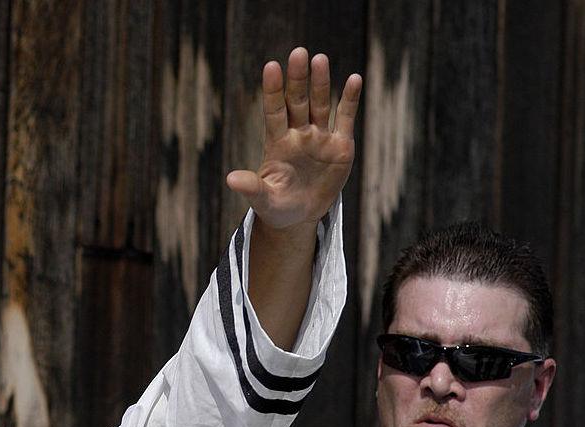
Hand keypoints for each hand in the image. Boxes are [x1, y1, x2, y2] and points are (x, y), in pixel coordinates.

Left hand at [227, 48, 361, 230]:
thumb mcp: (264, 199)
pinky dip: (349, 99)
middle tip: (298, 53)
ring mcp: (319, 138)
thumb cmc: (276, 206)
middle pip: (297, 101)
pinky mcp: (340, 145)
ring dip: (321, 83)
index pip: (274, 111)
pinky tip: (354, 79)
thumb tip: (230, 179)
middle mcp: (298, 134)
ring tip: (320, 59)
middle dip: (297, 79)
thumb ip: (251, 187)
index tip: (270, 66)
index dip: (272, 90)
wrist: (300, 216)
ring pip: (320, 104)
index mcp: (277, 143)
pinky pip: (345, 118)